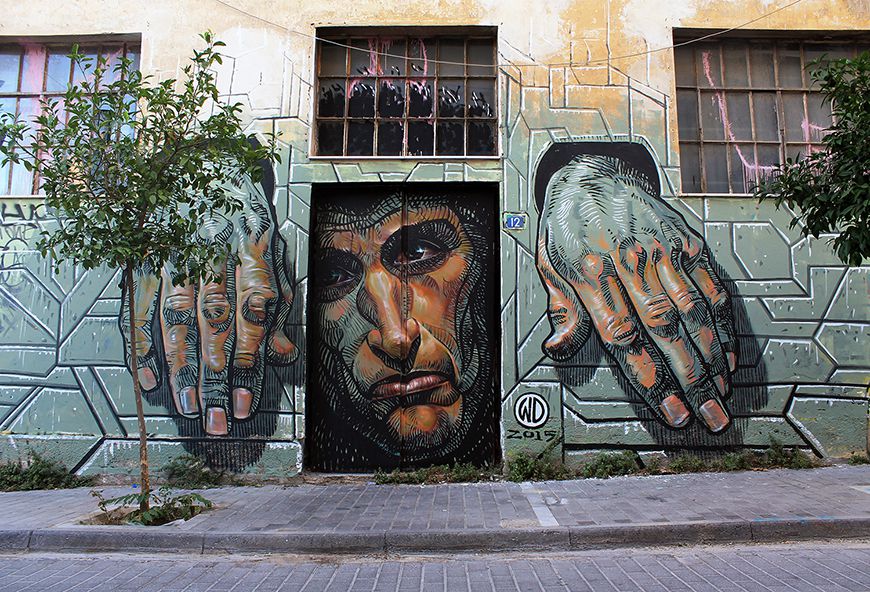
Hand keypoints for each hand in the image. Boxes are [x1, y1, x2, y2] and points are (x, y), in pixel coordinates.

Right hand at [120, 172, 296, 435]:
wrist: (199, 162)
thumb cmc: (243, 216)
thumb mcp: (270, 252)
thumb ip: (275, 303)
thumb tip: (284, 356)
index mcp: (249, 253)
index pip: (251, 318)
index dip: (248, 365)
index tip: (248, 405)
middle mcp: (210, 256)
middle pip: (213, 325)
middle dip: (216, 378)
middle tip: (220, 422)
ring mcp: (172, 257)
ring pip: (175, 320)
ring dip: (181, 369)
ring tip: (190, 408)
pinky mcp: (143, 259)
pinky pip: (139, 309)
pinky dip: (142, 346)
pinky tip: (151, 380)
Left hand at [536, 154, 736, 431]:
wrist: (593, 175)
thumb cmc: (568, 230)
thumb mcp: (550, 267)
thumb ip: (562, 310)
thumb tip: (557, 348)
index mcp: (592, 277)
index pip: (624, 339)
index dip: (651, 380)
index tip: (672, 414)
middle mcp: (630, 265)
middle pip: (666, 332)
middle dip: (692, 380)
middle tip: (711, 417)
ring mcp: (662, 251)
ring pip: (695, 311)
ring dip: (714, 357)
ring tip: (724, 394)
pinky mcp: (686, 241)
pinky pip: (711, 286)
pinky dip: (724, 323)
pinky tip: (730, 352)